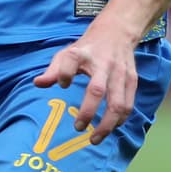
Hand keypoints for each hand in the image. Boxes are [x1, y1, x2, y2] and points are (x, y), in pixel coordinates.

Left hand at [34, 20, 140, 145]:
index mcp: (82, 54)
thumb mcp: (67, 53)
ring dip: (107, 124)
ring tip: (94, 138)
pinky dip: (120, 120)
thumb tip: (37, 84)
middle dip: (88, 112)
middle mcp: (102, 64)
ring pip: (117, 104)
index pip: (69, 61)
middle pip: (96, 90)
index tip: (61, 86)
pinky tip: (111, 127)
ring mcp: (120, 73)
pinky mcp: (132, 80)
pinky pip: (128, 105)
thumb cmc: (87, 48)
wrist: (116, 33)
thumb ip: (53, 70)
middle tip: (77, 128)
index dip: (63, 74)